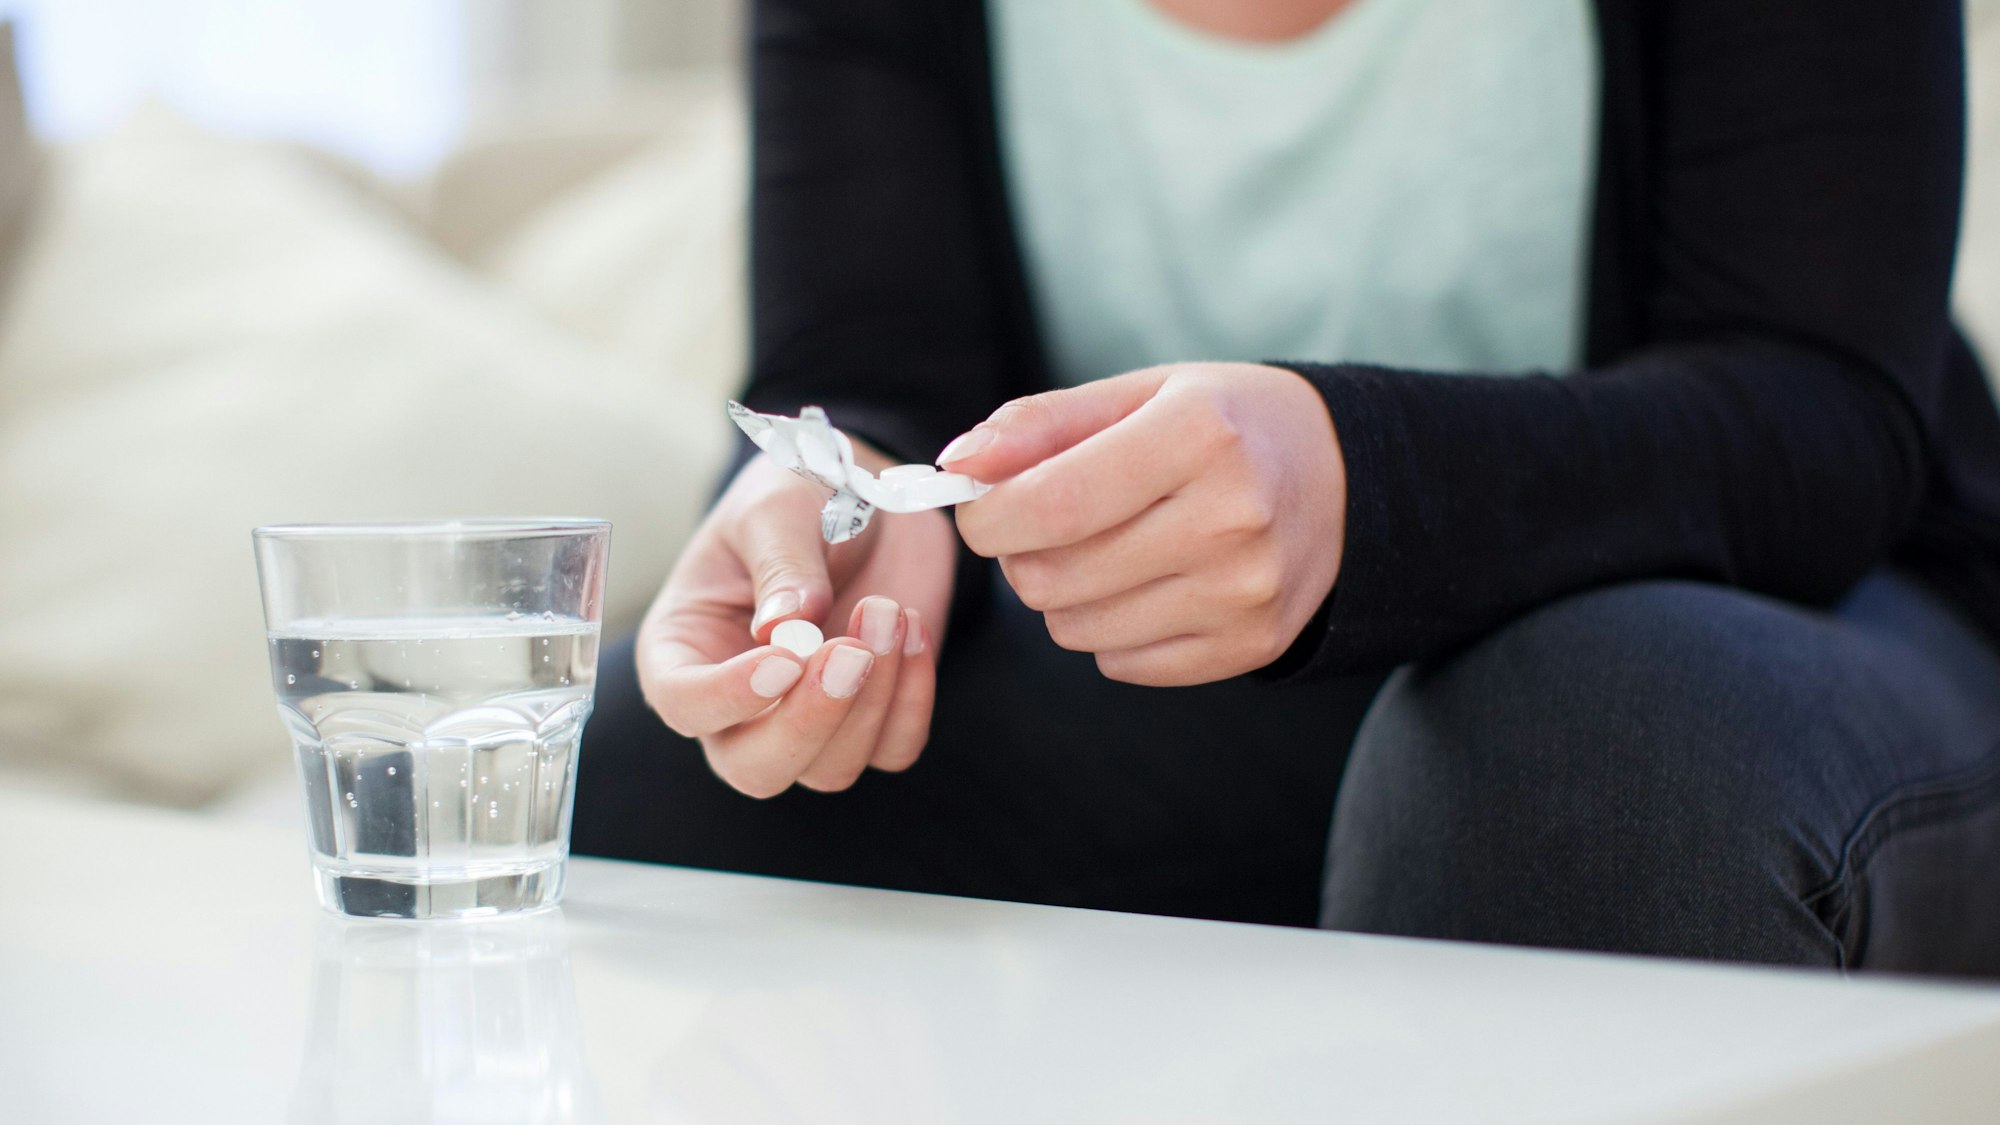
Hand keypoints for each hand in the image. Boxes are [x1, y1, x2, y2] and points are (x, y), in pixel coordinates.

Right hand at [637, 440, 955, 796]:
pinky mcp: (873, 717)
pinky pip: (893, 748)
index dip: (728, 697)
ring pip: (830, 769)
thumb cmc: (799, 498)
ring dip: (871, 702)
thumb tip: (786, 625)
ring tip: (888, 610)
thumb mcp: (776, 511)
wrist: (871, 495)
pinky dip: (912, 701)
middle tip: (851, 652)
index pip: (684, 705)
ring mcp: (806, 718)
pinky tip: (911, 629)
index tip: (783, 658)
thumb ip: (779, 566)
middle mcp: (739, 703)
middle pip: (755, 768)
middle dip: (808, 724)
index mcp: (685, 650)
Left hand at [943, 363, 1343, 685]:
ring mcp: (1246, 591)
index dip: (988, 517)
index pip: (1051, 504)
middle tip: (1045, 525)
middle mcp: (1232, 518)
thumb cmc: (1222, 424)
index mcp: (1198, 435)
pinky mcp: (1253, 644)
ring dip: (1063, 595)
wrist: (1344, 476)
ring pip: (1077, 629)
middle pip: (1053, 576)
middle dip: (1021, 554)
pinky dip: (1110, 630)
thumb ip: (1041, 424)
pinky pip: (1122, 664)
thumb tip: (956, 465)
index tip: (980, 507)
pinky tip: (1148, 583)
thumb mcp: (1141, 393)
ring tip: (1105, 549)